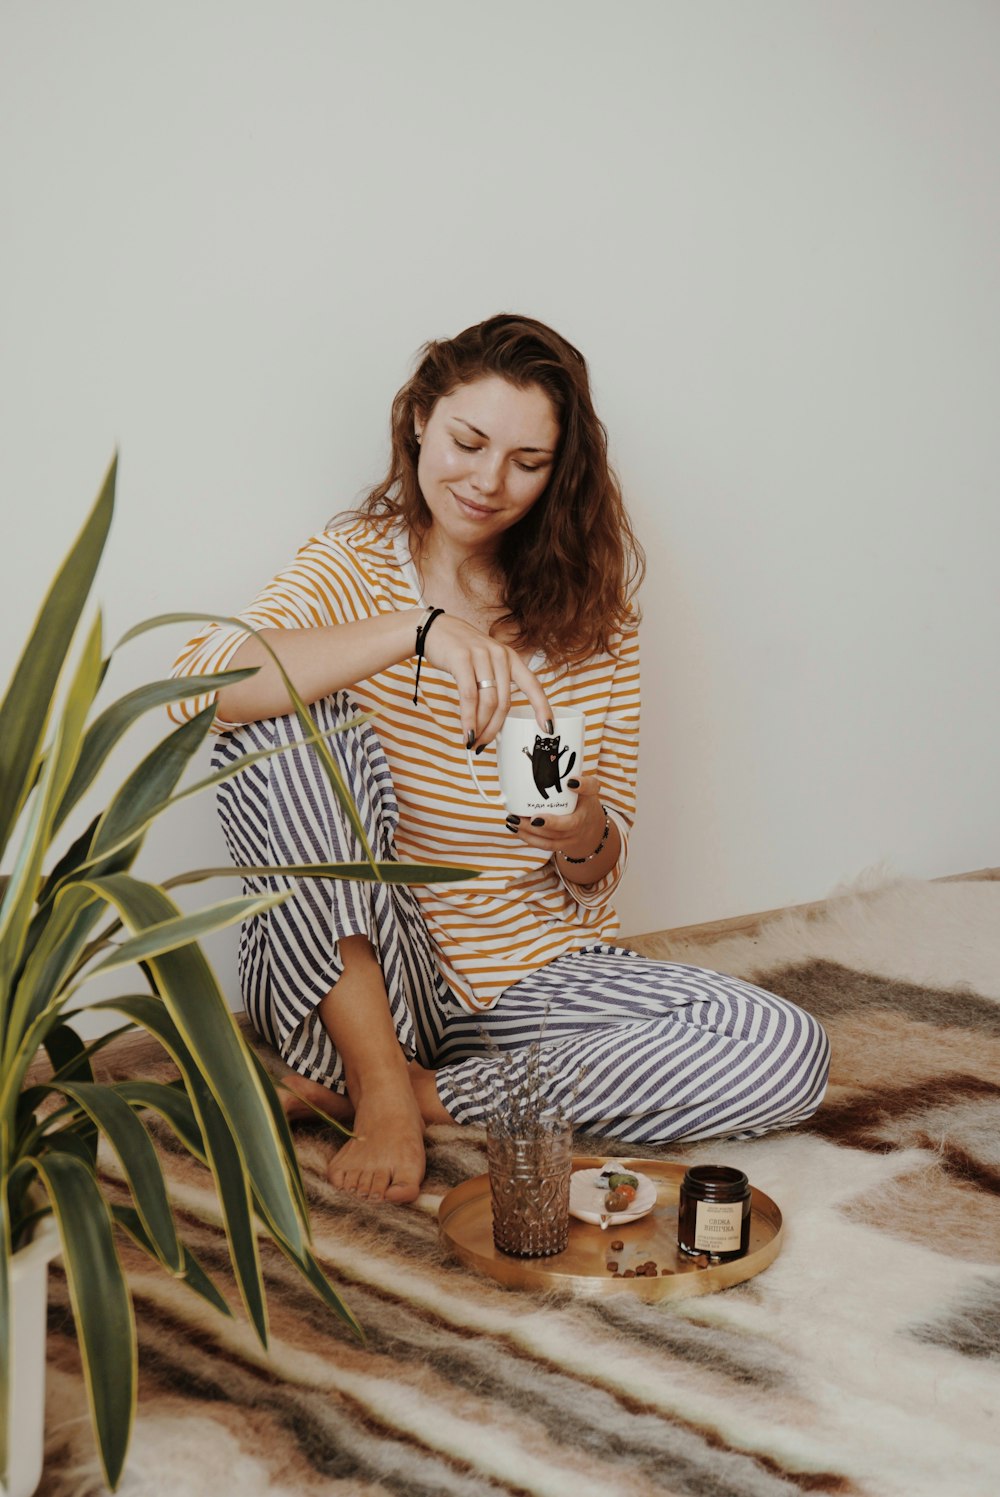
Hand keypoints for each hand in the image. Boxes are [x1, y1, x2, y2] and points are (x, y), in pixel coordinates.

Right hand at [422, 613, 552, 747]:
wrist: (436, 629)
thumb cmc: (462, 651)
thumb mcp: (487, 662)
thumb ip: (495, 684)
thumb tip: (495, 721)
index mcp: (510, 658)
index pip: (533, 685)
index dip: (543, 707)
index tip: (548, 728)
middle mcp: (500, 655)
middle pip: (505, 702)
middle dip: (495, 728)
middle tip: (484, 744)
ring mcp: (481, 656)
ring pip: (488, 702)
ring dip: (481, 726)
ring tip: (472, 740)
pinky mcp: (462, 659)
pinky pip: (469, 696)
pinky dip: (468, 718)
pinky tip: (466, 730)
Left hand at [504, 777, 604, 856]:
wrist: (590, 829)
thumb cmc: (584, 804)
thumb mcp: (586, 789)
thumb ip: (580, 780)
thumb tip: (567, 778)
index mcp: (588, 799)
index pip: (590, 790)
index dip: (582, 786)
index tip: (570, 782)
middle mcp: (582, 821)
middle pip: (568, 825)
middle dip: (549, 822)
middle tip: (532, 817)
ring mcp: (571, 836)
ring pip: (552, 838)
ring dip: (531, 830)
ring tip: (514, 819)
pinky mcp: (561, 845)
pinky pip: (545, 845)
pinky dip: (529, 838)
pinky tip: (515, 829)